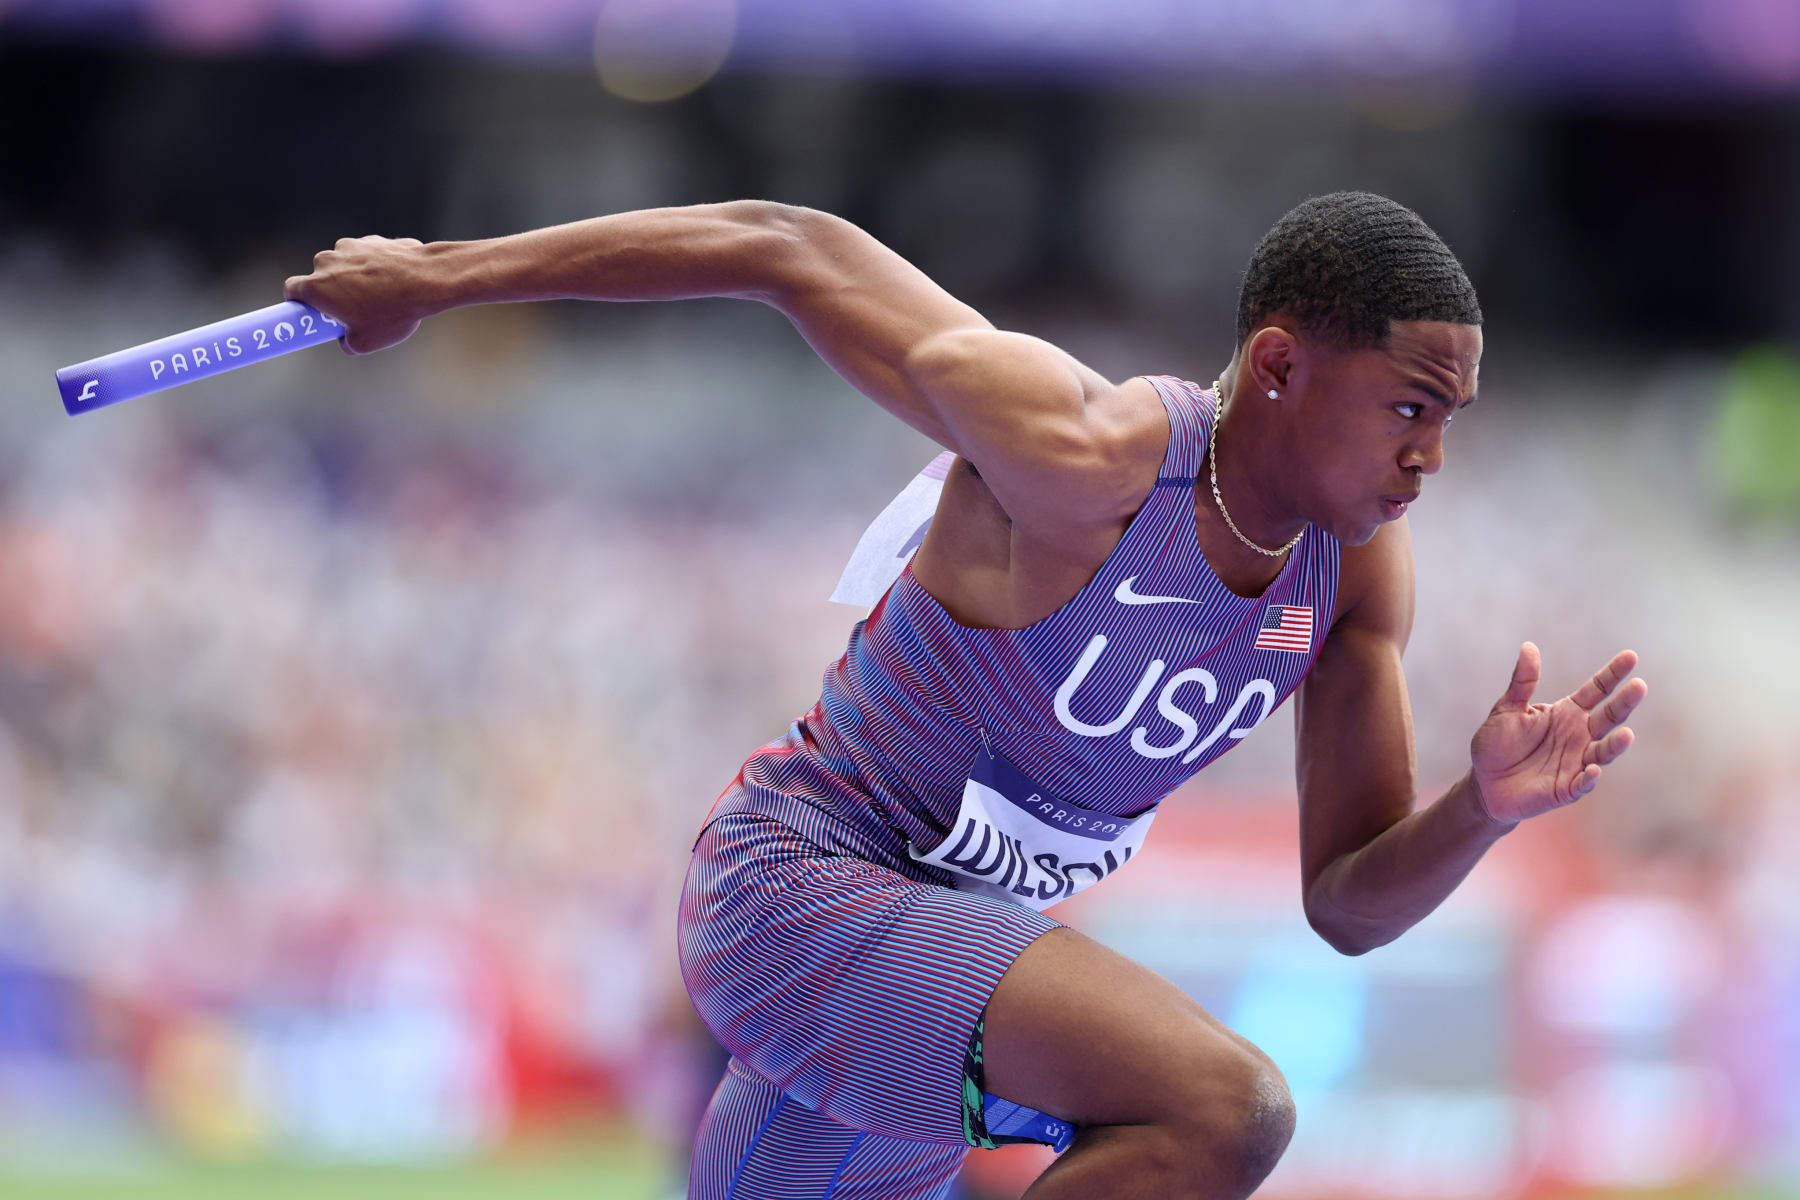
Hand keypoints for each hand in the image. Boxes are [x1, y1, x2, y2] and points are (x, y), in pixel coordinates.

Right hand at [284, 235, 433, 354]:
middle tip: (351, 309)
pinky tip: (393, 281)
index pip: (292, 290)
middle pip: (320, 276)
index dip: (298, 301)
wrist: (426, 280)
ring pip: (344, 264)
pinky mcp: (371, 240)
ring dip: (353, 277)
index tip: (309, 310)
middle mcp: (327, 261)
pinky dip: (374, 267)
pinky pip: (366, 256)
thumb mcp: (364, 342)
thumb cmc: (392, 312)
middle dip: (332, 291)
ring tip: (379, 296)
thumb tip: (344, 338)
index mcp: (317, 286)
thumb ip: (345, 341)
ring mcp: (350, 247)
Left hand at [1469, 643, 1646, 823]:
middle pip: (1608, 717)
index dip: (1613, 674)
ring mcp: (1576, 762)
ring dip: (1615, 745)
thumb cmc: (1497, 743)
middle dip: (1625, 703)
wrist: (1484, 783)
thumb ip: (1522, 681)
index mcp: (1568, 712)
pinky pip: (1582, 783)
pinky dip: (1589, 778)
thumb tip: (1529, 646)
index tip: (1630, 656)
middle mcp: (1579, 735)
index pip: (1597, 690)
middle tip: (1639, 686)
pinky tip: (1592, 770)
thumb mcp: (1507, 708)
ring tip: (1627, 735)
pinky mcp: (1567, 788)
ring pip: (1603, 752)